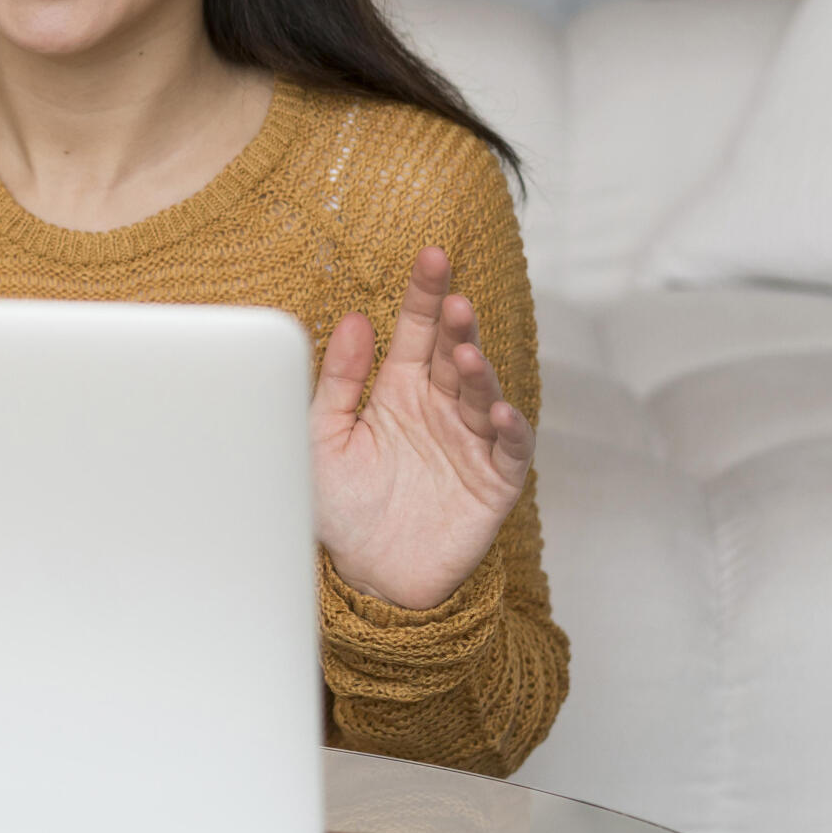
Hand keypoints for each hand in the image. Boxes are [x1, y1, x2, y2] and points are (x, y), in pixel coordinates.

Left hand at [313, 246, 534, 611]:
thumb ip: (337, 381)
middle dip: (456, 325)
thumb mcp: (322, 437)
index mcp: (398, 389)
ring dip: (476, 371)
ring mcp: (470, 441)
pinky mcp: (493, 481)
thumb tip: (352, 319)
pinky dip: (508, 428)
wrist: (365, 577)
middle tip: (452, 301)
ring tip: (463, 355)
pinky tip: (497, 410)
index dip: (424, 293)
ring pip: (481, 393)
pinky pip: (509, 449)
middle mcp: (438, 407)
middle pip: (452, 353)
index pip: (415, 330)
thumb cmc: (340, 506)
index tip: (431, 254)